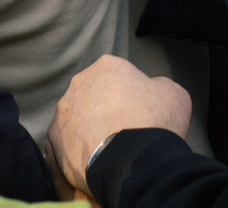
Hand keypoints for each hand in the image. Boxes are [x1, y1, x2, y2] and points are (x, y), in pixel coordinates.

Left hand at [48, 56, 191, 196]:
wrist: (135, 162)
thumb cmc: (155, 123)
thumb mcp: (173, 94)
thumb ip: (157, 85)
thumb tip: (150, 90)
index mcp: (107, 66)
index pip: (117, 77)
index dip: (129, 96)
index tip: (138, 114)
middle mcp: (79, 82)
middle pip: (94, 96)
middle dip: (105, 111)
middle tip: (122, 132)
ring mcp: (64, 110)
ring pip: (78, 119)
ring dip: (89, 130)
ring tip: (108, 150)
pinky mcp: (55, 137)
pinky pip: (67, 141)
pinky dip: (78, 150)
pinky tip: (94, 161)